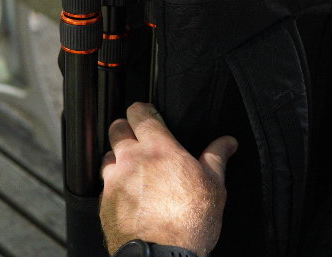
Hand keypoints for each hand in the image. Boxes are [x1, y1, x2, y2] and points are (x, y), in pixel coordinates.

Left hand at [99, 103, 237, 256]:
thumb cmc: (189, 222)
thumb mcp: (214, 185)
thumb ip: (217, 157)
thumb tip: (228, 142)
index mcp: (158, 148)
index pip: (140, 113)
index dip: (142, 109)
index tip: (147, 112)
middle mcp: (131, 160)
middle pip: (117, 128)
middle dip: (125, 127)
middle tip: (138, 135)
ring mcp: (114, 181)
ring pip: (107, 156)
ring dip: (117, 156)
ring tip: (132, 166)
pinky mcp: (104, 204)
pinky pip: (104, 184)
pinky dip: (114, 183)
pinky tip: (128, 192)